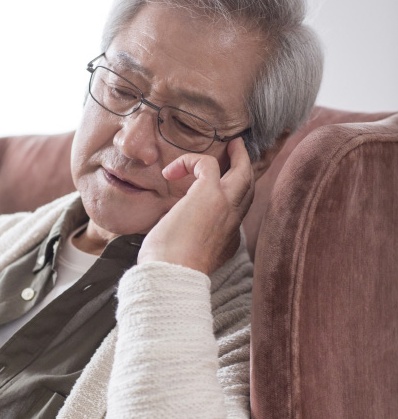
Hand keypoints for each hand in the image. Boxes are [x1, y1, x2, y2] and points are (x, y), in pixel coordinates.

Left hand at [137, 137, 254, 274]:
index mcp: (228, 240)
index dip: (230, 200)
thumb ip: (188, 240)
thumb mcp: (187, 255)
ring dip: (237, 155)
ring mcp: (226, 206)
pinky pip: (207, 163)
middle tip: (239, 151)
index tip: (217, 197)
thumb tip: (172, 229)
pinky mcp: (211, 193)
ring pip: (243, 172)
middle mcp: (233, 222)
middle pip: (249, 188)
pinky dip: (190, 161)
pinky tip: (170, 172)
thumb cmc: (170, 270)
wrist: (173, 274)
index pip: (237, 214)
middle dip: (246, 167)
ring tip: (230, 144)